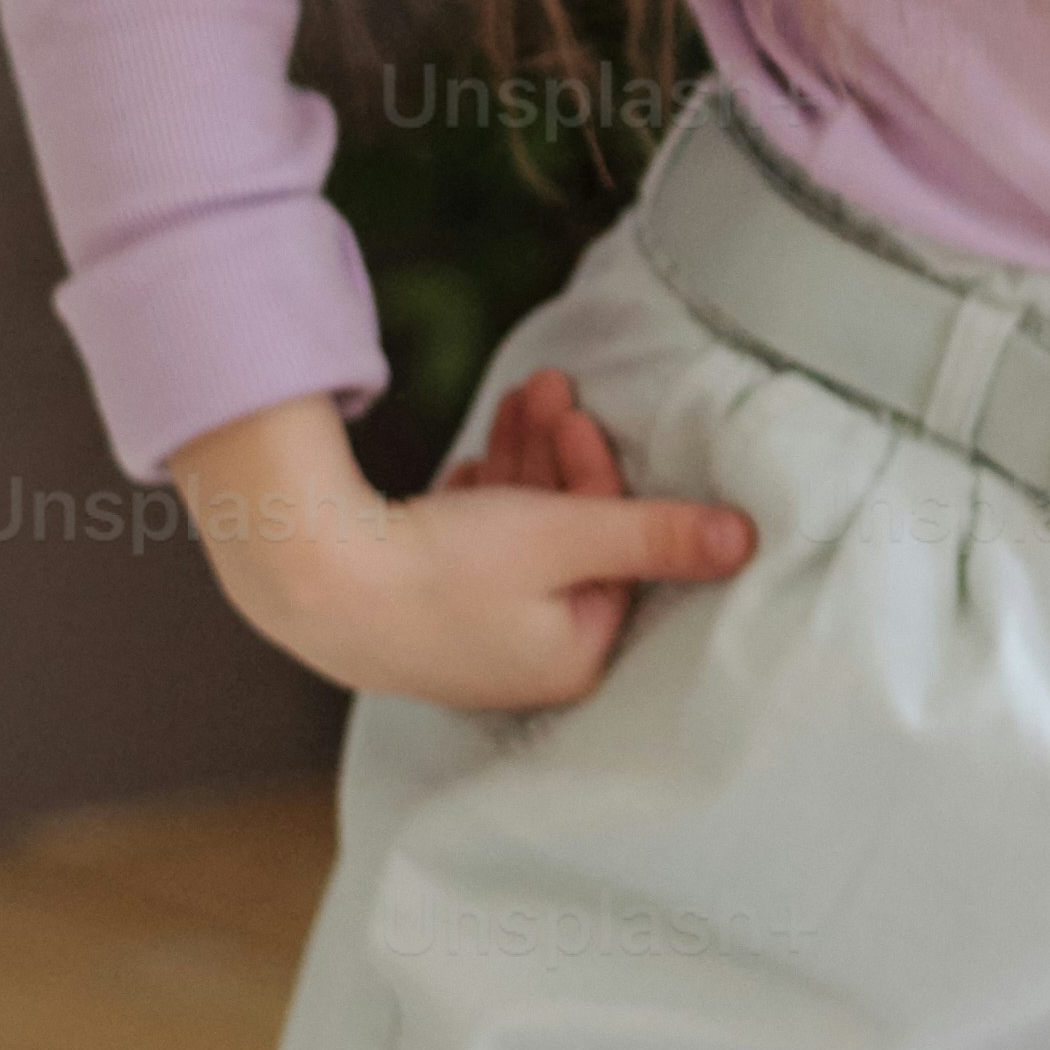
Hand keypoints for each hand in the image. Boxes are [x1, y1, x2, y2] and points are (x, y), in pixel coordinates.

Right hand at [167, 381, 754, 713]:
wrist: (303, 578)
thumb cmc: (442, 569)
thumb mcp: (568, 538)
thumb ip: (660, 535)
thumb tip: (746, 542)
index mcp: (571, 659)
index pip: (616, 556)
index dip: (601, 478)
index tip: (577, 415)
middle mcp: (522, 661)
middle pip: (567, 544)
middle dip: (561, 458)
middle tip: (547, 387)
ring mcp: (466, 642)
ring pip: (517, 538)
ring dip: (522, 466)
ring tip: (515, 399)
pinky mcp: (419, 617)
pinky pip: (470, 550)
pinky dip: (481, 500)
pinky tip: (472, 467)